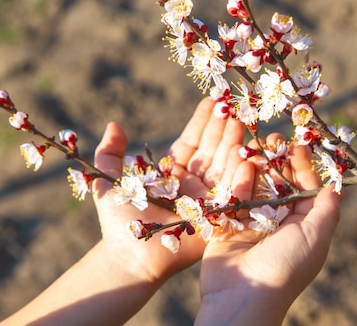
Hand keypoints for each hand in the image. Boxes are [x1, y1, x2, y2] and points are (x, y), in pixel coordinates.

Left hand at [92, 98, 246, 284]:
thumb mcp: (109, 181)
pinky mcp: (218, 218)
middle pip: (212, 151)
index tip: (213, 99)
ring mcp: (208, 201)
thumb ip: (110, 153)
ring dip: (234, 143)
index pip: (192, 142)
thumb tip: (114, 124)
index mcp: (173, 174)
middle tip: (233, 103)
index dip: (202, 122)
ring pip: (225, 167)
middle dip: (223, 127)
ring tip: (241, 120)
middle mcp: (194, 185)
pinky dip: (241, 174)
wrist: (128, 257)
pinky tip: (247, 153)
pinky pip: (233, 193)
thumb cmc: (119, 222)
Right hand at [195, 134, 342, 325]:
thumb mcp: (315, 237)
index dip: (302, 165)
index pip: (304, 187)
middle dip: (277, 160)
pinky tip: (241, 165)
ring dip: (256, 164)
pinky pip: (233, 195)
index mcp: (301, 225)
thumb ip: (327, 209)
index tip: (298, 142)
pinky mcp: (227, 223)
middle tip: (272, 138)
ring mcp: (250, 222)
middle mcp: (277, 222)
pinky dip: (238, 180)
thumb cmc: (284, 267)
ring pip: (255, 185)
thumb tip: (338, 186)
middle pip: (278, 182)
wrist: (242, 293)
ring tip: (255, 145)